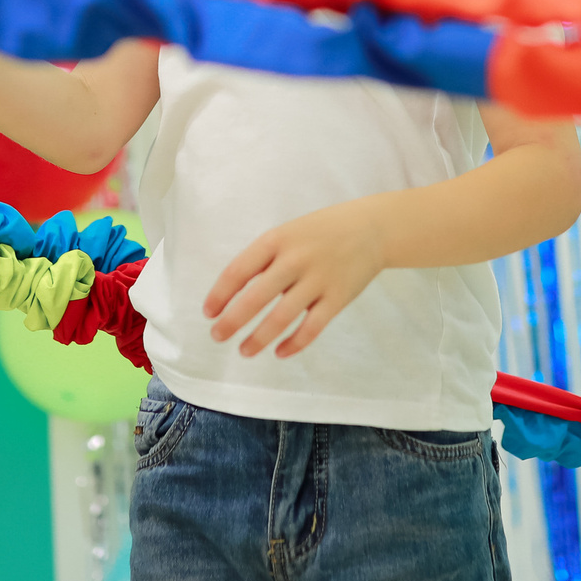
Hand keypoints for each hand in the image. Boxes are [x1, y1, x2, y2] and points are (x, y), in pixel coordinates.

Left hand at [203, 198, 388, 357]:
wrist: (372, 228)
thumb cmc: (320, 232)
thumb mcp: (288, 233)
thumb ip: (264, 259)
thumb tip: (233, 295)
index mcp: (277, 240)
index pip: (238, 270)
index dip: (220, 294)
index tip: (209, 312)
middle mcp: (295, 259)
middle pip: (255, 298)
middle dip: (232, 321)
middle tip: (217, 336)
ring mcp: (318, 279)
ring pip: (282, 317)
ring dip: (259, 338)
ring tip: (244, 351)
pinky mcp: (338, 297)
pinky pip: (312, 327)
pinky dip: (294, 343)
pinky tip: (279, 352)